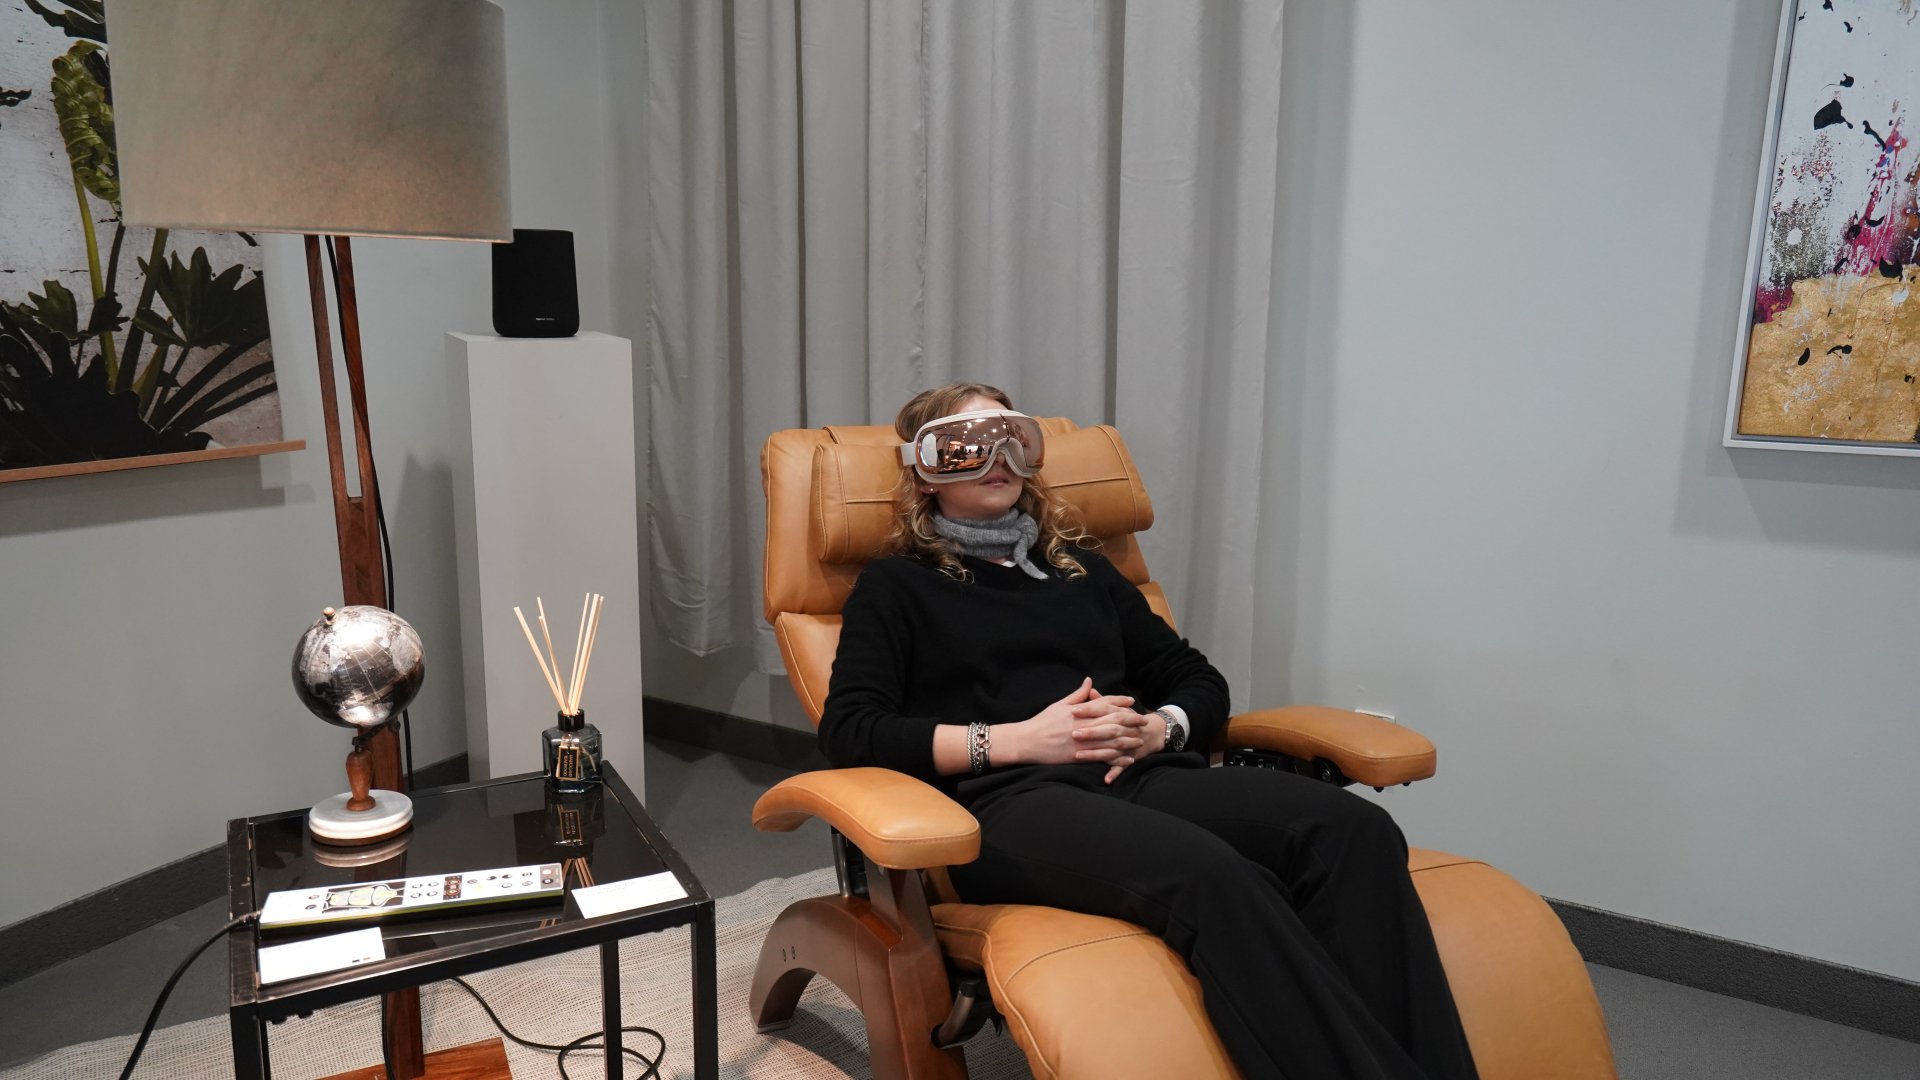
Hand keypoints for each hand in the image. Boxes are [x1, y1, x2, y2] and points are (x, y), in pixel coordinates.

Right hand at [1001, 678, 1140, 767]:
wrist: (1027, 741)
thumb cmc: (1041, 722)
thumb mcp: (1059, 705)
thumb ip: (1077, 695)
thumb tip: (1089, 681)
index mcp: (1079, 711)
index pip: (1104, 703)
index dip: (1120, 702)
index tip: (1132, 702)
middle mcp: (1083, 725)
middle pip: (1112, 720)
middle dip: (1130, 720)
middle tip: (1143, 720)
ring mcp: (1082, 741)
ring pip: (1111, 739)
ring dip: (1127, 739)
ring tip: (1139, 740)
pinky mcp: (1079, 756)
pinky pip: (1102, 757)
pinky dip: (1117, 758)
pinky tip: (1127, 759)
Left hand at [1071, 691, 1161, 783]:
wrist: (1152, 732)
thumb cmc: (1128, 718)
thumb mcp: (1117, 707)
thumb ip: (1102, 701)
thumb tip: (1090, 689)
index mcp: (1119, 714)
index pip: (1104, 709)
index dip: (1089, 709)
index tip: (1073, 710)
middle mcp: (1124, 729)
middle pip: (1108, 729)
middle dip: (1091, 732)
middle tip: (1073, 734)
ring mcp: (1127, 745)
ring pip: (1111, 750)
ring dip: (1095, 754)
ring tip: (1077, 756)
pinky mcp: (1129, 758)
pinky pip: (1122, 767)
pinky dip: (1115, 773)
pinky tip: (1106, 780)